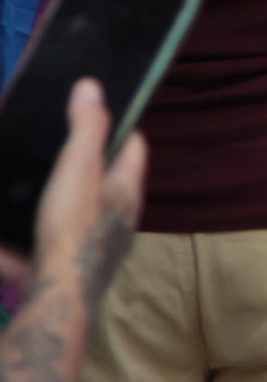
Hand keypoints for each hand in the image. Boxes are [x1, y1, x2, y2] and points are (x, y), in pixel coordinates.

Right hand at [1, 80, 144, 310]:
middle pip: (109, 180)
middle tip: (59, 147)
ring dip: (61, 196)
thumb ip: (86, 128)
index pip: (134, 147)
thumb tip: (92, 86)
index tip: (98, 113)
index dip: (120, 127)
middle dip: (87, 163)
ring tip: (37, 181)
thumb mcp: (78, 169)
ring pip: (81, 210)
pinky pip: (54, 238)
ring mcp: (99, 243)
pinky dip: (38, 229)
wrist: (57, 295)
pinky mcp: (73, 264)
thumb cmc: (72, 227)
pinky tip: (17, 230)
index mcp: (128, 189)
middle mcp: (121, 216)